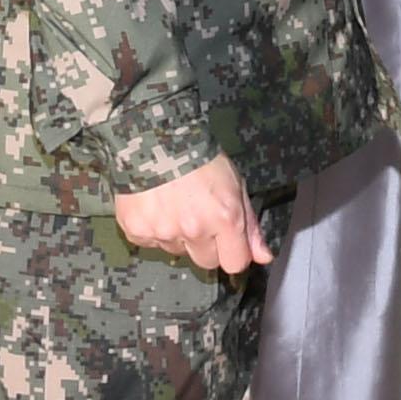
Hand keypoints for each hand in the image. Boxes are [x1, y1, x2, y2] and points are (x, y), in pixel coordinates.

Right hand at [114, 156, 270, 274]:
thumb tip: (263, 256)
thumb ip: (250, 224)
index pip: (235, 263)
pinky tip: (155, 205)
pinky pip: (151, 243)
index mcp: (224, 218)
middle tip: (198, 215)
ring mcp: (164, 232)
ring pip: (177, 251)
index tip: (227, 240)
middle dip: (205, 245)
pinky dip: (153, 229)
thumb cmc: (199, 155)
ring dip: (178, 235)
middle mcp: (195, 230)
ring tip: (174, 203)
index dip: (233, 251)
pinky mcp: (137, 231)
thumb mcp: (235, 183)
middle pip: (206, 261)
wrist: (153, 136)